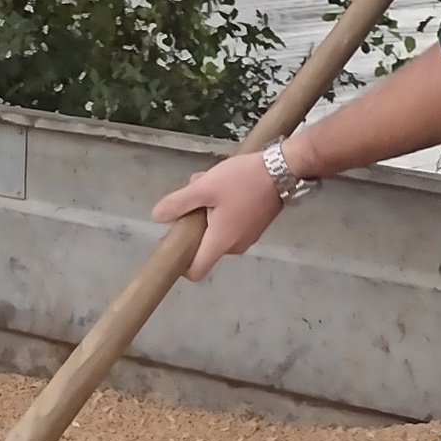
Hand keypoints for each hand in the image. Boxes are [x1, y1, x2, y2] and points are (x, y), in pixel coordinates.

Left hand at [151, 146, 289, 279]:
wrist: (284, 169)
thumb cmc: (243, 180)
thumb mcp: (204, 187)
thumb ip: (178, 203)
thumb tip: (157, 217)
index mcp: (221, 242)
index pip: (196, 271)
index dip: (181, 262)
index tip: (176, 239)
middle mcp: (235, 246)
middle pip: (204, 246)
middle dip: (195, 222)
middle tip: (196, 194)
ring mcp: (248, 237)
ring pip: (216, 231)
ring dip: (208, 210)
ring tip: (212, 184)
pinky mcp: (256, 225)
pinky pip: (230, 224)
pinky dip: (222, 209)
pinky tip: (226, 186)